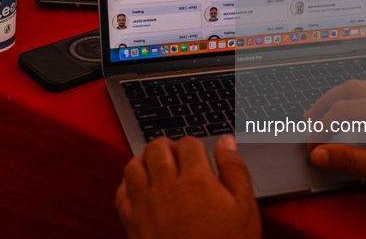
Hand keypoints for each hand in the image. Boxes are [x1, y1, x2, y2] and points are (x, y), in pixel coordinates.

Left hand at [116, 135, 260, 238]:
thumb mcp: (245, 207)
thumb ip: (235, 168)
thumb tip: (226, 141)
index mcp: (197, 180)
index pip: (188, 143)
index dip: (195, 145)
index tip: (199, 155)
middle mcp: (167, 188)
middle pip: (157, 148)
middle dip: (168, 146)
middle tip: (177, 155)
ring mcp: (146, 206)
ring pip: (134, 165)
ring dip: (145, 160)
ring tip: (157, 166)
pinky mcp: (132, 224)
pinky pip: (120, 192)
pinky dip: (128, 184)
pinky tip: (140, 187)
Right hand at [305, 78, 365, 198]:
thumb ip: (350, 160)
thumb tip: (319, 154)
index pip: (340, 112)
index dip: (321, 129)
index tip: (311, 146)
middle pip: (347, 89)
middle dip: (324, 104)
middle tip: (309, 120)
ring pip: (362, 84)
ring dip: (340, 95)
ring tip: (328, 110)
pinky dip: (357, 93)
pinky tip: (359, 105)